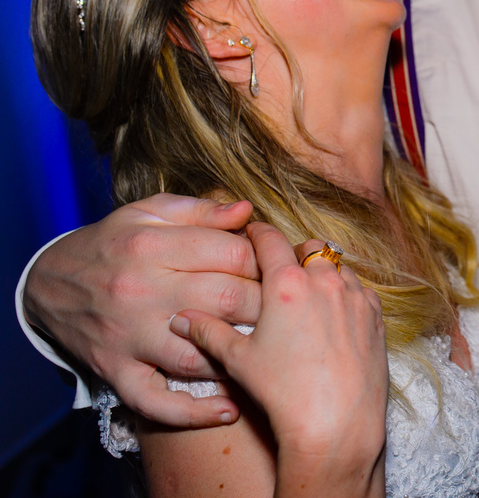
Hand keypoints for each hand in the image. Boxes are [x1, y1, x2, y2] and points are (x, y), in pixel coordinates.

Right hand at [23, 194, 260, 426]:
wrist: (51, 283)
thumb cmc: (114, 242)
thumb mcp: (150, 212)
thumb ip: (202, 211)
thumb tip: (247, 211)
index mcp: (154, 246)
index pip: (234, 255)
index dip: (266, 262)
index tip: (277, 269)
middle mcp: (142, 291)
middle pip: (226, 302)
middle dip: (265, 307)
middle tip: (282, 312)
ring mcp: (129, 336)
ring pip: (199, 355)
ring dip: (239, 359)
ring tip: (266, 354)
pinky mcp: (116, 371)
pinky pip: (157, 402)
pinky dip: (194, 412)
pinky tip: (227, 409)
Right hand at [173, 225, 387, 489]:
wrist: (337, 423)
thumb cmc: (284, 392)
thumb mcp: (238, 360)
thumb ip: (208, 332)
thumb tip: (181, 318)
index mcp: (288, 283)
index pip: (270, 240)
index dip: (258, 232)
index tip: (251, 232)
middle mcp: (326, 281)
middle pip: (311, 247)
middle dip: (295, 252)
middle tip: (282, 270)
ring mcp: (356, 296)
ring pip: (338, 267)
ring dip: (323, 272)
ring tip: (308, 295)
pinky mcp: (376, 315)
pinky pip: (360, 290)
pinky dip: (346, 293)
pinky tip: (334, 315)